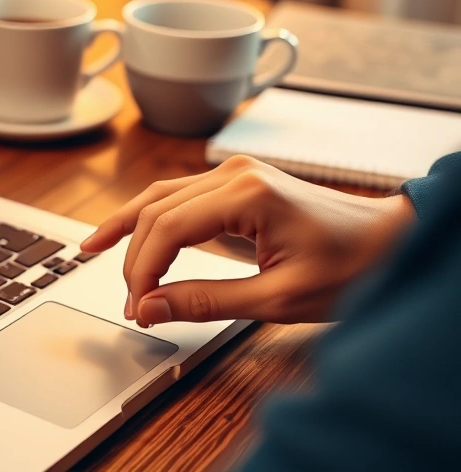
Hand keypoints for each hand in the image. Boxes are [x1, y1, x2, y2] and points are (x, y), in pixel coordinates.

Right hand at [81, 156, 414, 326]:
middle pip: (155, 211)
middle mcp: (234, 174)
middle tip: (131, 303)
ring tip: (91, 251)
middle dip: (134, 258)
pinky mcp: (236, 183)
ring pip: (160, 197)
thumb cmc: (351, 266)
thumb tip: (150, 307)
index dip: (142, 272)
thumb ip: (206, 301)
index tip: (137, 308)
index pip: (166, 230)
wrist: (391, 242)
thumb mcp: (278, 297)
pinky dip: (149, 217)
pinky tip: (128, 231)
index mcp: (245, 194)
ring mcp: (234, 174)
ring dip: (128, 228)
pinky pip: (178, 196)